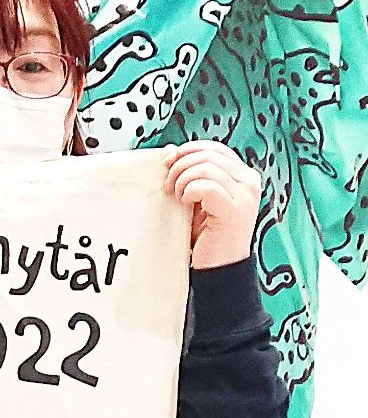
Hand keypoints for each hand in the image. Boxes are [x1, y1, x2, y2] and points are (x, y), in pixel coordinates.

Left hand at [164, 141, 260, 269]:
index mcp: (242, 176)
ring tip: (177, 197)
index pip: (214, 148)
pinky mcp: (234, 210)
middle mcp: (249, 182)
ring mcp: (245, 196)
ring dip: (182, 179)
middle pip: (207, 153)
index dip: (187, 150)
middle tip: (168, 186)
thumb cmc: (205, 236)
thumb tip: (171, 150)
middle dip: (180, 165)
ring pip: (205, 166)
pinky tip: (185, 203)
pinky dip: (189, 190)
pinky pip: (206, 185)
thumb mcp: (197, 198)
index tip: (167, 164)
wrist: (218, 269)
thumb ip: (191, 174)